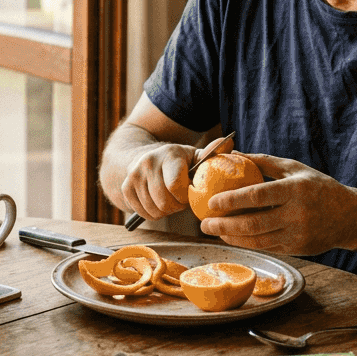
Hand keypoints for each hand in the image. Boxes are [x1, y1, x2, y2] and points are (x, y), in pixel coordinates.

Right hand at [117, 135, 233, 221]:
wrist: (142, 157)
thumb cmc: (177, 162)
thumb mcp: (194, 157)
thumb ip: (211, 154)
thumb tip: (231, 142)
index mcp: (169, 154)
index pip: (175, 186)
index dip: (185, 196)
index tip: (189, 192)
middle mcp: (149, 162)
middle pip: (165, 202)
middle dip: (176, 206)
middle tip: (179, 198)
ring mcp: (134, 175)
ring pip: (154, 210)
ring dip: (165, 210)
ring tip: (169, 199)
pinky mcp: (125, 187)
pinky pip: (143, 213)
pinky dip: (153, 213)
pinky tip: (157, 201)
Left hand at [198, 152, 356, 255]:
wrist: (349, 216)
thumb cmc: (318, 187)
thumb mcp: (294, 168)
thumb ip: (263, 162)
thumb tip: (232, 153)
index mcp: (295, 190)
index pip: (257, 196)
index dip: (232, 200)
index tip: (212, 202)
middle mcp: (296, 215)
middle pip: (253, 224)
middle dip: (224, 225)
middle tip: (204, 223)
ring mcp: (297, 235)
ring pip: (257, 240)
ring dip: (232, 237)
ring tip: (214, 230)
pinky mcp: (296, 250)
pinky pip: (266, 247)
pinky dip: (246, 243)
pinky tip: (232, 237)